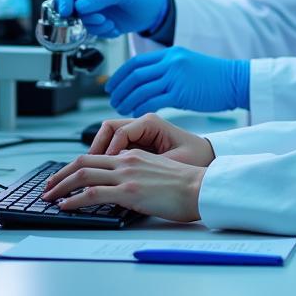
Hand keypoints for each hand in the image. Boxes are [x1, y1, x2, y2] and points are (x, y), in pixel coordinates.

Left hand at [41, 150, 204, 222]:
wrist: (199, 188)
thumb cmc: (185, 185)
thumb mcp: (157, 172)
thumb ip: (137, 175)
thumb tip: (122, 189)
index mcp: (133, 155)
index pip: (96, 156)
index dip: (75, 166)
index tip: (64, 177)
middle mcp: (126, 161)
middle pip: (83, 162)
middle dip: (60, 174)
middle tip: (48, 186)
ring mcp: (126, 175)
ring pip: (83, 175)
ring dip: (60, 186)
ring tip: (49, 197)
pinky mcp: (128, 191)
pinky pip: (92, 193)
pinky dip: (73, 199)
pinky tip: (65, 206)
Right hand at [54, 0, 166, 37]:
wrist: (154, 12)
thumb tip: (79, 6)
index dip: (63, 0)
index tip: (64, 12)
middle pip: (72, 9)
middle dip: (84, 17)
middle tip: (100, 19)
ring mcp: (95, 10)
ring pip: (82, 22)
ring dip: (96, 26)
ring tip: (111, 23)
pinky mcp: (100, 23)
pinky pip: (93, 31)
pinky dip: (103, 32)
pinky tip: (115, 28)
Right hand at [88, 114, 215, 166]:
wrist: (207, 161)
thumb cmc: (195, 158)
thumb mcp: (173, 161)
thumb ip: (147, 164)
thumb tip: (122, 170)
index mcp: (151, 123)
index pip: (119, 131)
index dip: (108, 149)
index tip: (105, 166)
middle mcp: (142, 124)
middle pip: (108, 129)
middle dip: (96, 147)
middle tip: (87, 167)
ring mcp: (139, 132)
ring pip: (109, 137)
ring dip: (99, 152)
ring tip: (92, 170)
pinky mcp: (139, 143)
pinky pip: (116, 146)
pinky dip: (107, 156)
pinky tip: (105, 171)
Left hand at [105, 47, 249, 115]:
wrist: (235, 81)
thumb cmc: (213, 77)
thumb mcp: (187, 63)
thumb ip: (168, 68)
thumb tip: (147, 80)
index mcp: (170, 54)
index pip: (136, 62)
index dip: (120, 75)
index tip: (111, 86)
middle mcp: (170, 62)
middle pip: (135, 75)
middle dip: (120, 89)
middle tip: (112, 100)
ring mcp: (175, 76)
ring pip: (141, 88)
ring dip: (127, 100)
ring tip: (121, 109)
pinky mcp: (181, 93)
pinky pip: (153, 101)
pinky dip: (140, 107)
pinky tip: (136, 113)